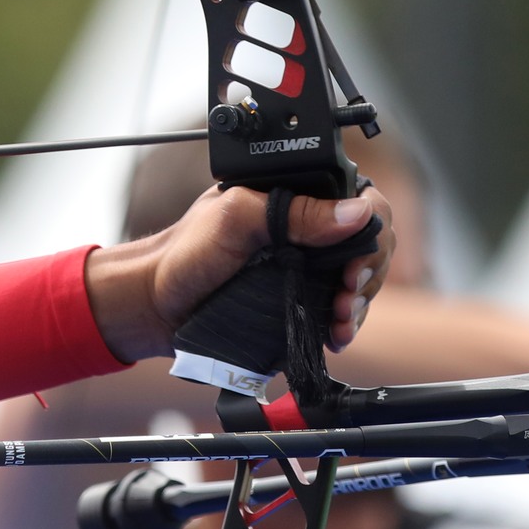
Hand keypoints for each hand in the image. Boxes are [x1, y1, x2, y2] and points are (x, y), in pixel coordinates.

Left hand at [85, 184, 395, 360]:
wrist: (157, 308)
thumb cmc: (184, 254)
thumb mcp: (237, 219)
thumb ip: (294, 211)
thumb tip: (355, 212)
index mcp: (298, 194)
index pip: (363, 201)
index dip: (371, 233)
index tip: (354, 266)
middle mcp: (309, 227)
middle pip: (371, 243)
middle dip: (368, 273)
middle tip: (347, 296)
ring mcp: (309, 266)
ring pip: (362, 280)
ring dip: (361, 304)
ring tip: (340, 322)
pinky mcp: (303, 300)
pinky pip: (342, 311)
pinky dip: (346, 324)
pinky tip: (336, 334)